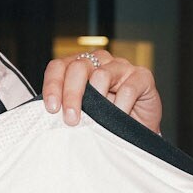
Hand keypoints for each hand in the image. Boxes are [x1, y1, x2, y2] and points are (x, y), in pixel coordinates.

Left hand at [40, 48, 162, 130]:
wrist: (137, 131)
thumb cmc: (107, 121)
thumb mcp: (83, 113)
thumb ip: (68, 107)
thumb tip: (50, 114)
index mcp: (79, 66)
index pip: (59, 67)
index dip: (53, 85)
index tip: (52, 108)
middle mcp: (99, 61)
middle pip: (78, 68)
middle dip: (71, 95)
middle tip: (71, 120)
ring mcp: (121, 66)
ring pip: (101, 75)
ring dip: (97, 102)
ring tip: (98, 122)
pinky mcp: (142, 76)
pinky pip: (128, 88)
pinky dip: (121, 107)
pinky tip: (119, 119)